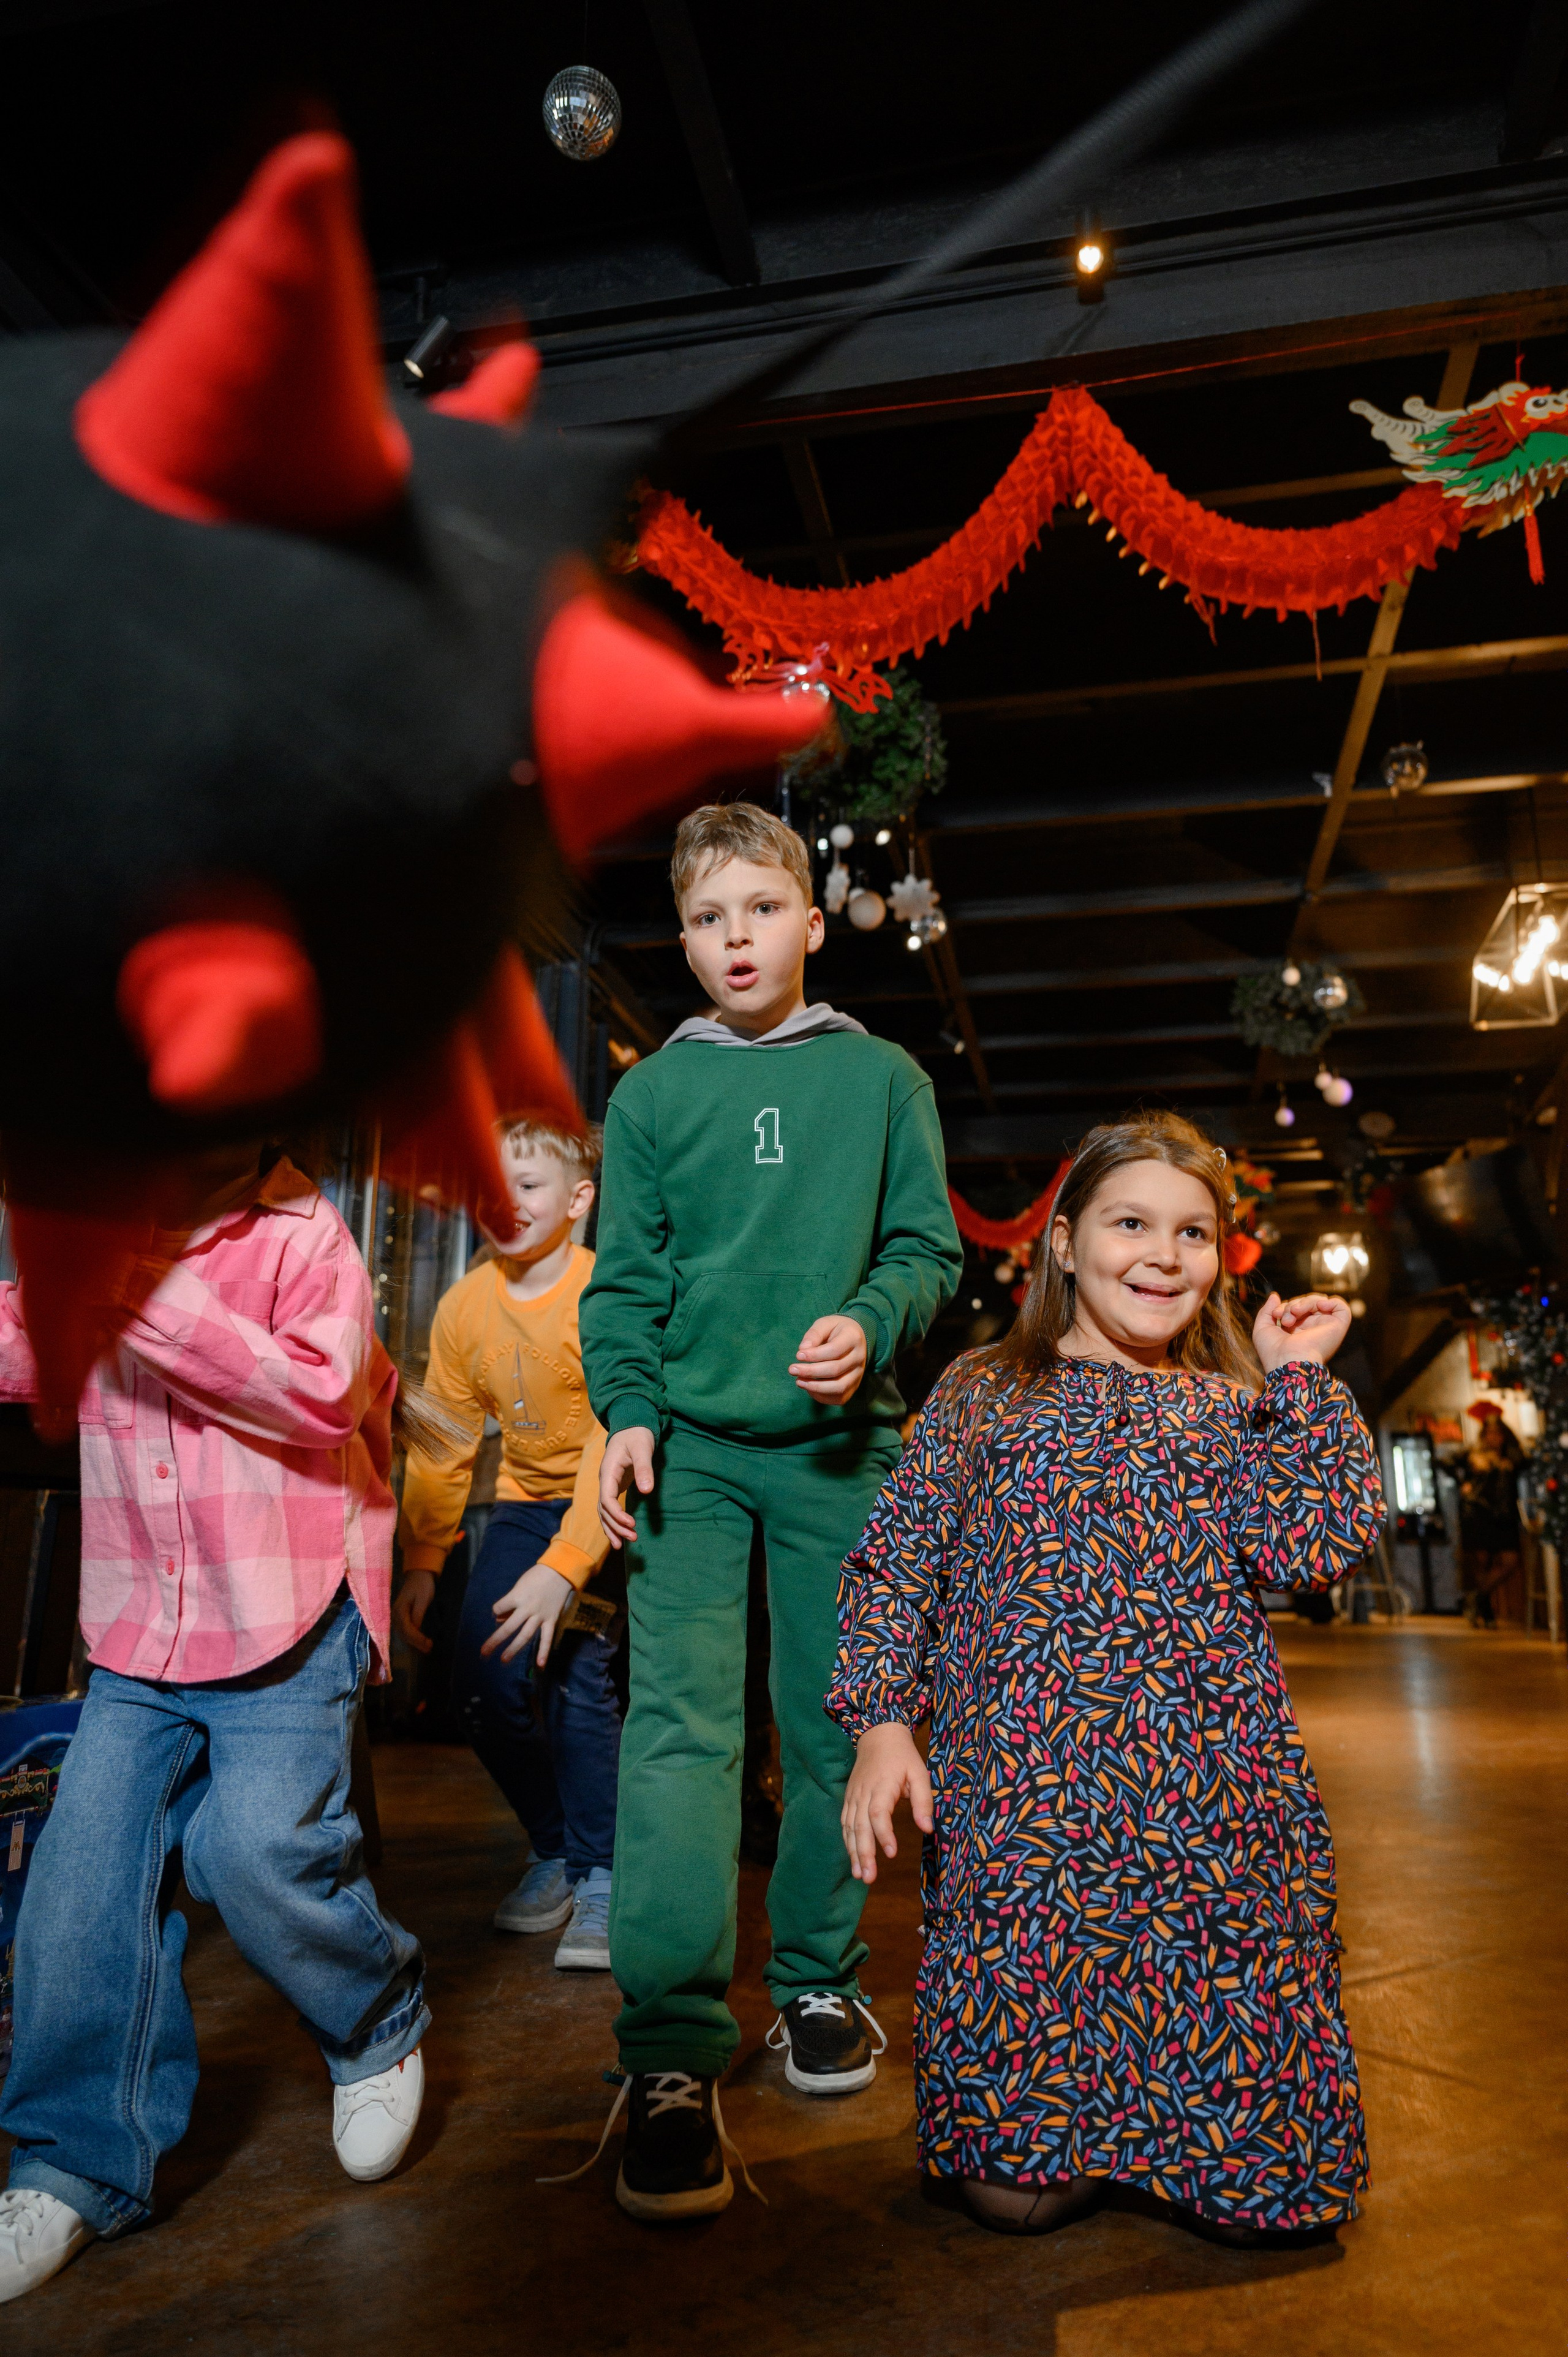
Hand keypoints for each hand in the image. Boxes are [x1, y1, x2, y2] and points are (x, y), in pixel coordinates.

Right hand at [394, 1569, 436, 1655]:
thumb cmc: (422, 1585)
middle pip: (404, 1634)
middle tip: (429, 1649)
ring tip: (427, 1648)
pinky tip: (420, 1641)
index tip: (429, 1644)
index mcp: (399, 1610)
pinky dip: (412, 1637)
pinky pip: (405, 1630)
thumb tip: (416, 1630)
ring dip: (414, 1642)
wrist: (419, 1574)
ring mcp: (396, 1616)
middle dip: (416, 1643)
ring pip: (403, 1634)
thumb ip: (418, 1615)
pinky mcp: (401, 1616)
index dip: (418, 1639)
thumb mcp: (423, 1599)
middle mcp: (395, 1615)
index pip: (407, 1630)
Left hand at [481, 1561, 574, 1665]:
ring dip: (513, 1649)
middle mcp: (527, 1608)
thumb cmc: (537, 1576)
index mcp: (517, 1596)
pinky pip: (547, 1638)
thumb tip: (499, 1619)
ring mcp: (540, 1616)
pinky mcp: (551, 1620)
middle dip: (495, 1640)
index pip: (499, 1608)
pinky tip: (540, 1665)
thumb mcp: (519, 1585)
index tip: (499, 1611)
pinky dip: (544, 1652)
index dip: (497, 1610)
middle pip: (508, 1627)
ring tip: (503, 1660)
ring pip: (525, 1635)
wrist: (560, 1571)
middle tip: (483, 1653)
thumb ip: (510, 1602)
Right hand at [599, 1425, 655, 1548]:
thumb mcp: (642, 1449)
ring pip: (604, 1511)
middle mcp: (604, 1480)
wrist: (632, 1424)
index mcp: (608, 1472)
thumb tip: (646, 1491)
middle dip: (616, 1526)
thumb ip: (644, 1469)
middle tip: (633, 1538)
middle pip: (603, 1509)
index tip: (631, 1524)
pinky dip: (613, 1521)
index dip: (617, 1515)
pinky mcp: (615, 1486)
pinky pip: (610, 1508)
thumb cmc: (637, 1435)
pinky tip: (620, 1534)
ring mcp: (608, 1484)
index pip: (606, 1499)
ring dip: (613, 1527)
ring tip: (623, 1545)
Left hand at [789, 1314, 868, 1404]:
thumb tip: (803, 1350)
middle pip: (835, 1370)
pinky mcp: (854, 1386)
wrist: (855, 1337)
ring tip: (799, 1381)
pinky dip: (822, 1396)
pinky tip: (809, 1388)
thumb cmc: (836, 1330)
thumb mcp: (825, 1324)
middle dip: (810, 1371)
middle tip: (792, 1369)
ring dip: (816, 1387)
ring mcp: (858, 1374)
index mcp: (853, 1338)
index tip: (798, 1355)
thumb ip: (814, 1334)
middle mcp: (859, 1358)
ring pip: (839, 1387)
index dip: (815, 1355)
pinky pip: (840, 1398)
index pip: (834, 1350)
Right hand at [841, 1721, 932, 1883]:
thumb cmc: (902, 1756)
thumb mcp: (919, 1772)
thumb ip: (923, 1801)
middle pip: (859, 1825)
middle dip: (863, 1853)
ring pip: (849, 1828)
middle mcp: (863, 1793)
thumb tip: (927, 1829)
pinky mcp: (849, 1799)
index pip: (878, 1813)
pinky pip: (845, 1823)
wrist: (878, 1735)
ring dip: (854, 1853)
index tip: (892, 1853)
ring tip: (860, 1875)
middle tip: (869, 1877)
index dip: (883, 1834)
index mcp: (881, 1785)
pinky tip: (854, 1859)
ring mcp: (853, 1797)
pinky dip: (848, 1842)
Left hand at [1253, 1289, 1352, 1371]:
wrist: (1287, 1363)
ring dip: (1304, 1302)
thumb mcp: (1263, 1329)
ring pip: (1319, 1302)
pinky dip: (1331, 1301)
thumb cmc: (1274, 1352)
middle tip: (1285, 1319)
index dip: (1284, 1306)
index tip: (1275, 1314)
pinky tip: (1319, 1305)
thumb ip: (1267, 1311)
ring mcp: (1325, 1328)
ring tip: (1294, 1313)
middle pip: (1306, 1303)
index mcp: (1297, 1331)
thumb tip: (1275, 1296)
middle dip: (1292, 1304)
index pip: (1295, 1308)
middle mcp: (1312, 1329)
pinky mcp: (1337, 1327)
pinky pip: (1341, 1307)